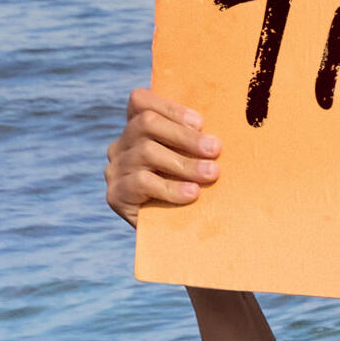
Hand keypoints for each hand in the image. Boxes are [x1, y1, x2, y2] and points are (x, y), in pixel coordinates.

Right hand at [107, 85, 221, 220]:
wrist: (178, 239)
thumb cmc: (193, 192)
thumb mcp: (193, 161)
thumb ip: (196, 143)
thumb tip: (224, 129)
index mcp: (137, 129)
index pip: (140, 101)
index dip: (169, 107)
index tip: (200, 122)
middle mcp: (121, 145)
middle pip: (146, 124)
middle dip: (184, 136)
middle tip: (214, 149)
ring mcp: (115, 169)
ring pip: (146, 152)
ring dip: (184, 163)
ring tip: (211, 173)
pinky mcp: (115, 194)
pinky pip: (141, 182)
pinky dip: (171, 187)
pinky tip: (192, 193)